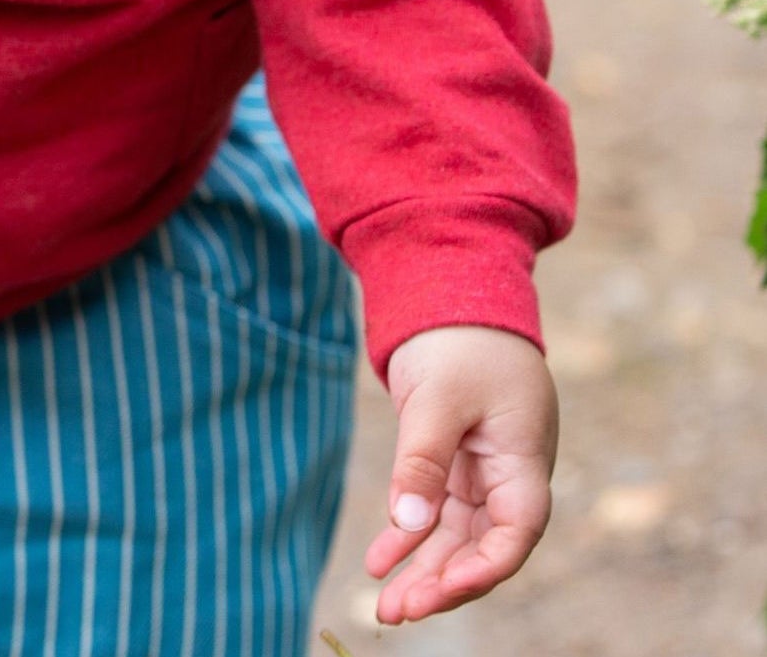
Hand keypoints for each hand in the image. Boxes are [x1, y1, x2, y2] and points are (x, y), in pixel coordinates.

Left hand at [366, 324, 558, 623]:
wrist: (455, 291)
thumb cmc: (460, 339)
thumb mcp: (438, 395)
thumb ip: (423, 459)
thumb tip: (408, 524)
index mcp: (524, 458)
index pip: (515, 532)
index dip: (483, 569)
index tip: (441, 589)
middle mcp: (508, 473)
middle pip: (481, 545)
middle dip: (442, 583)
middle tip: (396, 612)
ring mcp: (481, 469)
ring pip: (454, 536)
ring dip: (423, 569)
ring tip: (386, 607)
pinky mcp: (453, 460)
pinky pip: (433, 510)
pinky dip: (407, 535)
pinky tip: (379, 563)